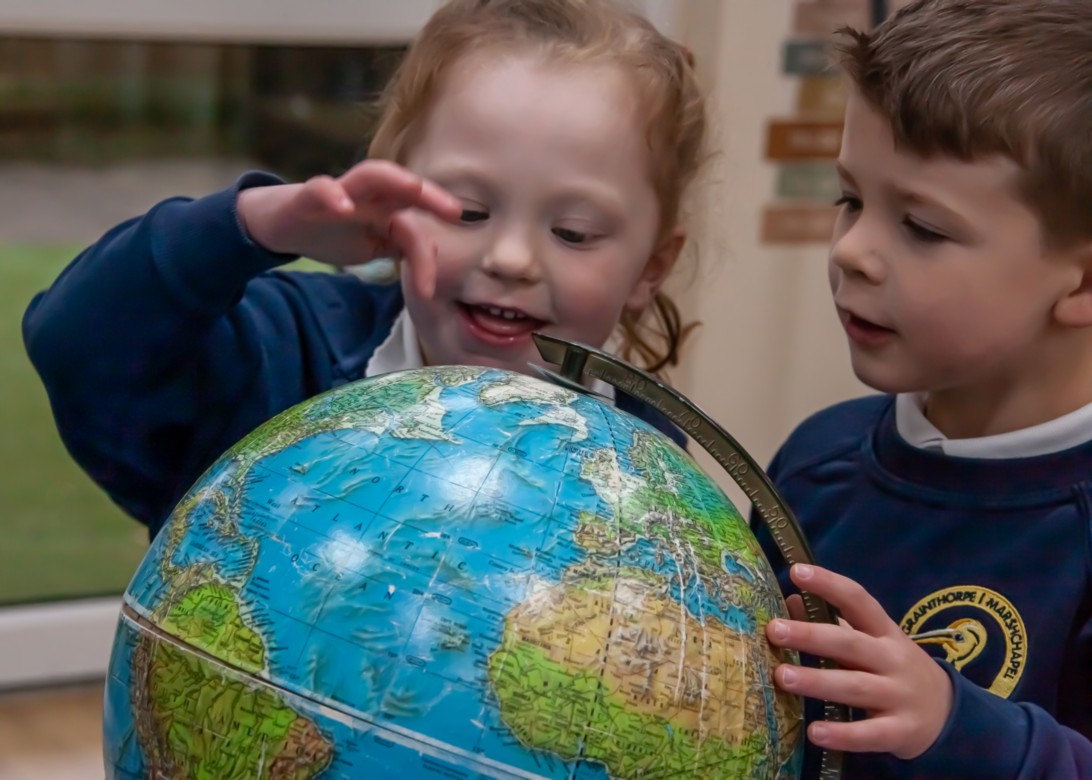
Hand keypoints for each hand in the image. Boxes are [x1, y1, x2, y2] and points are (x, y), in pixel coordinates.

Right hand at [237, 159, 462, 297]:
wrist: (280, 226)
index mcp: (384, 209)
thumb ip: (400, 247)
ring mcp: (341, 192)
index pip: (413, 228)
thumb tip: (432, 258)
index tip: (429, 290)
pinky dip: (332, 195)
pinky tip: (343, 207)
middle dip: (432, 195)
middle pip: (405, 186)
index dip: (424, 257)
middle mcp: (368, 196)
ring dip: (396, 179)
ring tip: (416, 189)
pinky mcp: (308, 195)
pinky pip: (321, 188)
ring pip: (371, 174)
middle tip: (456, 212)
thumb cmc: (331, 233)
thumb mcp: (371, 247)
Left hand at [766, 564, 952, 758]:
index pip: (858, 600)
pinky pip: (869, 734)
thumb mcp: (872, 641)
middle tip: (774, 630)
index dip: (829, 584)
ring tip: (782, 676)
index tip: (797, 572)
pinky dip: (843, 734)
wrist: (949, 714)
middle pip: (850, 644)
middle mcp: (893, 660)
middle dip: (811, 636)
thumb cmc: (894, 669)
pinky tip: (814, 732)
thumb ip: (835, 623)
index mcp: (884, 632)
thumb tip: (791, 600)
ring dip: (817, 681)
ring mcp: (899, 696)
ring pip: (855, 686)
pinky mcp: (900, 731)